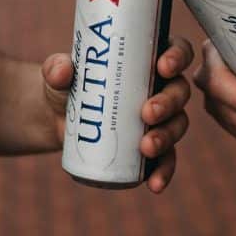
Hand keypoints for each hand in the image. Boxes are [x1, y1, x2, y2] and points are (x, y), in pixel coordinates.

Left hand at [41, 36, 194, 192]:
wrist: (58, 119)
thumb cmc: (68, 85)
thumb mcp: (59, 73)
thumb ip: (56, 68)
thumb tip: (62, 71)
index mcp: (149, 59)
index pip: (177, 51)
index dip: (177, 57)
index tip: (162, 67)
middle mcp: (161, 88)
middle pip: (179, 92)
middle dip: (169, 103)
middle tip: (147, 112)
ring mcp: (160, 119)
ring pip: (177, 125)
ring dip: (167, 137)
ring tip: (146, 147)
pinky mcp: (151, 146)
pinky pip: (166, 160)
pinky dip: (163, 172)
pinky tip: (154, 184)